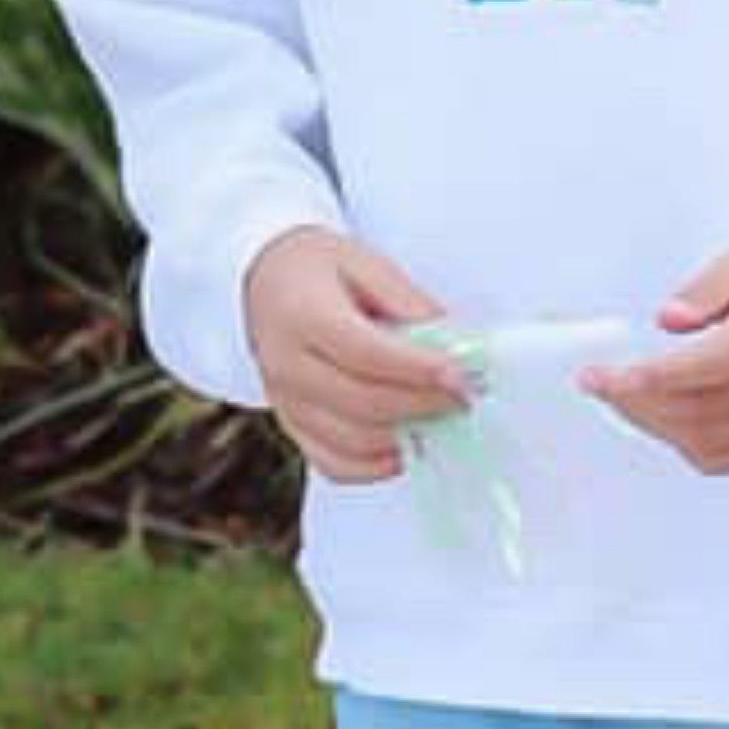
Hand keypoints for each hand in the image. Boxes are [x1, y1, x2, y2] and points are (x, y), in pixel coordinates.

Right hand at [243, 227, 467, 482]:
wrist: (264, 281)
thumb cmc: (317, 268)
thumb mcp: (366, 262)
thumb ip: (409, 305)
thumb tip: (455, 347)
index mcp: (302, 315)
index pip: (367, 354)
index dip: (419, 370)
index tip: (462, 376)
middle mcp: (285, 364)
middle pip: (364, 403)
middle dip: (423, 405)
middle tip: (464, 396)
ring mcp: (284, 402)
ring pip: (353, 441)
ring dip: (406, 436)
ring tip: (441, 417)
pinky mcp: (290, 425)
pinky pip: (334, 464)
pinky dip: (375, 466)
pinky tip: (405, 446)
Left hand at [581, 246, 728, 472]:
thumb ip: (706, 288)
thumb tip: (670, 319)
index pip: (714, 363)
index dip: (657, 375)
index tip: (611, 374)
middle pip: (700, 407)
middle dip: (637, 400)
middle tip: (599, 381)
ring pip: (703, 439)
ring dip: (650, 423)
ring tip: (620, 396)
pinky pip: (718, 457)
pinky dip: (677, 441)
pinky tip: (657, 417)